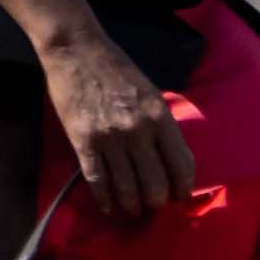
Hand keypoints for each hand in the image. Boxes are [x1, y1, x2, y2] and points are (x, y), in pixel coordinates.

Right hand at [44, 37, 188, 221]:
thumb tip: (168, 158)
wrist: (76, 50)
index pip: (181, 164)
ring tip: (133, 210)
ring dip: (132, 205)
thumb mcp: (151, 93)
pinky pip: (97, 180)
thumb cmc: (116, 68)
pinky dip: (104, 199)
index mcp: (160, 116)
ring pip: (126, 187)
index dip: (182, 187)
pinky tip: (109, 207)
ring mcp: (109, 137)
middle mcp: (138, 130)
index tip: (178, 195)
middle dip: (156, 201)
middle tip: (153, 204)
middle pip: (155, 183)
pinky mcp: (83, 141)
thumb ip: (161, 124)